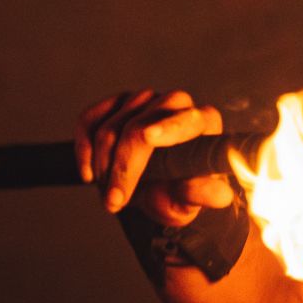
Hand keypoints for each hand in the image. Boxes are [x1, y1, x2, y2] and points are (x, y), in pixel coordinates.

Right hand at [76, 89, 233, 225]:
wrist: (156, 192)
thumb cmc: (179, 194)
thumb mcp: (193, 202)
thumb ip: (205, 196)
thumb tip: (219, 194)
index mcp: (204, 123)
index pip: (186, 120)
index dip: (166, 128)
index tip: (147, 138)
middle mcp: (175, 104)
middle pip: (138, 127)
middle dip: (121, 167)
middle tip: (115, 201)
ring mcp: (145, 100)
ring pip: (110, 127)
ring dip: (103, 166)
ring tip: (110, 193)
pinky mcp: (117, 104)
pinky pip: (89, 119)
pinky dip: (83, 148)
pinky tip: (89, 173)